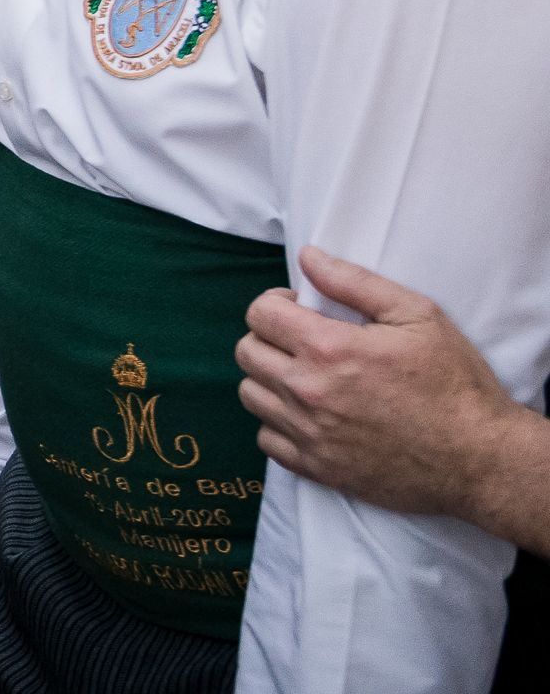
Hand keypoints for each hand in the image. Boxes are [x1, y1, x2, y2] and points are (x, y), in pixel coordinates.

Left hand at [236, 247, 531, 526]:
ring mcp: (309, 433)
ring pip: (251, 395)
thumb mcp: (418, 316)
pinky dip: (278, 424)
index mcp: (329, 349)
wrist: (480, 459)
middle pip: (247, 352)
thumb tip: (309, 258)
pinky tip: (309, 415)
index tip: (301, 310)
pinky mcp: (316, 467)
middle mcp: (308, 391)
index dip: (276, 303)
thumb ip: (355, 282)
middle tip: (302, 341)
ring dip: (269, 379)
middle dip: (268, 337)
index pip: (259, 314)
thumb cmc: (454, 383)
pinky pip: (266, 439)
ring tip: (305, 375)